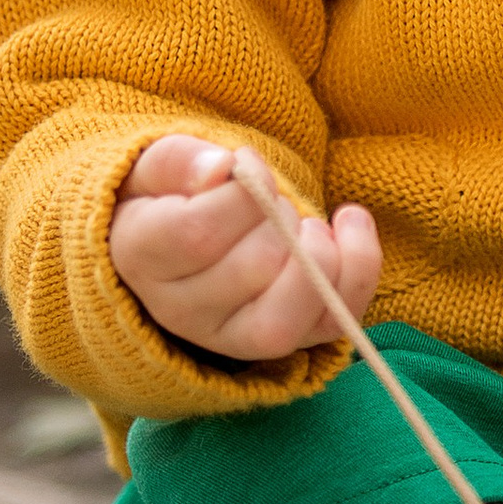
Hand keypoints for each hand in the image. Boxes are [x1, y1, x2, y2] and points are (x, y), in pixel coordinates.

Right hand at [108, 138, 380, 363]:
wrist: (185, 241)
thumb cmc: (175, 195)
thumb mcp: (161, 165)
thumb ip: (179, 160)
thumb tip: (220, 168)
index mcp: (142, 259)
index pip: (196, 234)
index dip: (241, 193)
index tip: (248, 165)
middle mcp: (182, 312)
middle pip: (253, 267)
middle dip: (279, 215)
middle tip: (271, 199)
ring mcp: (236, 337)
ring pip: (290, 311)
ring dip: (317, 251)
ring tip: (305, 222)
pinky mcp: (289, 343)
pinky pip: (337, 319)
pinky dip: (360, 264)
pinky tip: (348, 222)